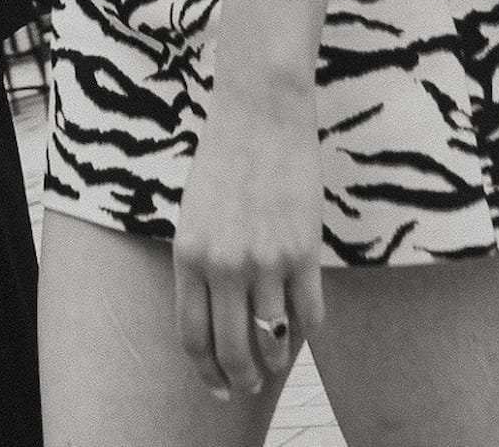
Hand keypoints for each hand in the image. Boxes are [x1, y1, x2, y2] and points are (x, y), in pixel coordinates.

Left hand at [173, 77, 324, 401]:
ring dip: (276, 358)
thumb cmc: (223, 156)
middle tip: (250, 385)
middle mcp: (224, 264)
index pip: (193, 337)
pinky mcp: (304, 250)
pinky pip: (310, 314)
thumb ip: (200, 264)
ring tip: (277, 359)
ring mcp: (266, 260)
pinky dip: (307, 328)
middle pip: (233, 350)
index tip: (218, 387)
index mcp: (188, 254)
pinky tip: (303, 324)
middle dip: (242, 378)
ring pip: (274, 338)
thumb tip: (215, 317)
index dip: (206, 371)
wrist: (260, 110)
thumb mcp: (193, 213)